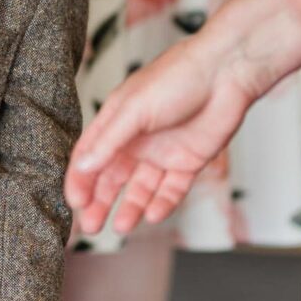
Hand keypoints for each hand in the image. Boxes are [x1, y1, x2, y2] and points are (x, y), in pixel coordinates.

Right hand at [66, 34, 253, 237]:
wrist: (226, 73)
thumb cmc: (177, 78)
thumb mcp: (134, 109)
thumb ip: (109, 141)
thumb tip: (84, 167)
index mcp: (116, 122)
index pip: (90, 157)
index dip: (80, 180)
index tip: (75, 203)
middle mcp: (136, 140)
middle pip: (112, 178)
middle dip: (101, 202)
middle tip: (92, 227)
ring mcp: (162, 153)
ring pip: (141, 189)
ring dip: (131, 208)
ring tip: (122, 227)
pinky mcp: (188, 162)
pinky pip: (171, 190)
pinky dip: (162, 204)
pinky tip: (153, 216)